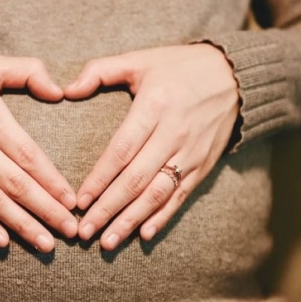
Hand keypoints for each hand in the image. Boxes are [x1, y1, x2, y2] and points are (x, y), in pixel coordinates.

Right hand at [0, 51, 77, 252]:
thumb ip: (28, 71)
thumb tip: (59, 91)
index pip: (27, 155)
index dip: (51, 181)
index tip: (72, 201)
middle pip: (14, 184)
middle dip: (45, 210)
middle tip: (70, 231)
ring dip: (21, 225)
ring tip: (46, 244)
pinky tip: (4, 241)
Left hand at [64, 44, 238, 250]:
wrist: (235, 76)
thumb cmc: (178, 67)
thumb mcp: (140, 59)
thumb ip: (100, 71)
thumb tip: (65, 90)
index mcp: (155, 106)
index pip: (122, 150)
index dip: (100, 178)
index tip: (79, 201)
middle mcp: (174, 134)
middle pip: (137, 179)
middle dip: (108, 208)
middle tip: (85, 231)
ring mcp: (191, 153)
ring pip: (157, 194)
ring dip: (131, 220)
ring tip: (108, 242)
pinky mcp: (203, 165)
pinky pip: (181, 196)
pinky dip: (163, 217)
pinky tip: (144, 235)